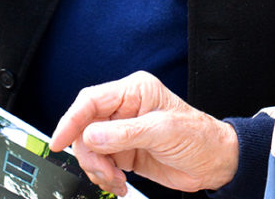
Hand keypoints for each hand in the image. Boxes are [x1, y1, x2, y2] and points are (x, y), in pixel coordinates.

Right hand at [49, 71, 238, 196]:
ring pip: (90, 150)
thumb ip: (125, 133)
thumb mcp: (163, 132)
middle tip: (105, 171)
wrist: (217, 164)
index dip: (70, 120)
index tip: (57, 141)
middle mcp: (124, 109)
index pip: (90, 101)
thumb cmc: (200, 138)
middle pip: (84, 128)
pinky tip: (119, 183)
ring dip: (98, 169)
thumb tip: (91, 136)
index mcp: (134, 91)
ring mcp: (122, 131)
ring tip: (116, 180)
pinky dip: (104, 177)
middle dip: (90, 154)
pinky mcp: (124, 152)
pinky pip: (100, 164)